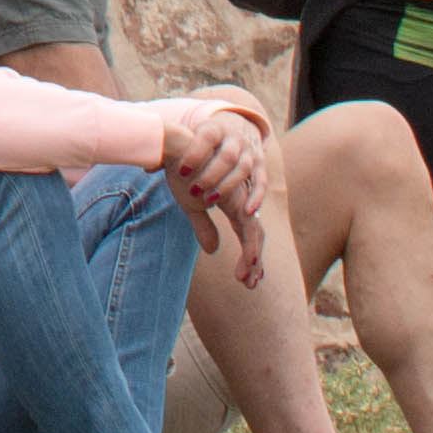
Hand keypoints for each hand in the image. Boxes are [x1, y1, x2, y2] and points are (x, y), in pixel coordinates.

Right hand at [154, 97, 274, 281]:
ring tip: (247, 278)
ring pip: (255, 235)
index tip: (245, 279)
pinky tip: (251, 261)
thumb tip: (214, 251)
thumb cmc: (182, 172)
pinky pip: (248, 227)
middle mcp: (241, 202)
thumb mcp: (191, 207)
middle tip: (249, 284)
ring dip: (252, 259)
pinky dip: (250, 246)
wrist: (176, 148)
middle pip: (255, 237)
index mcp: (232, 204)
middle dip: (254, 263)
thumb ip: (204, 227)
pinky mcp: (237, 198)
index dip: (248, 257)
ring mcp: (241, 199)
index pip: (246, 234)